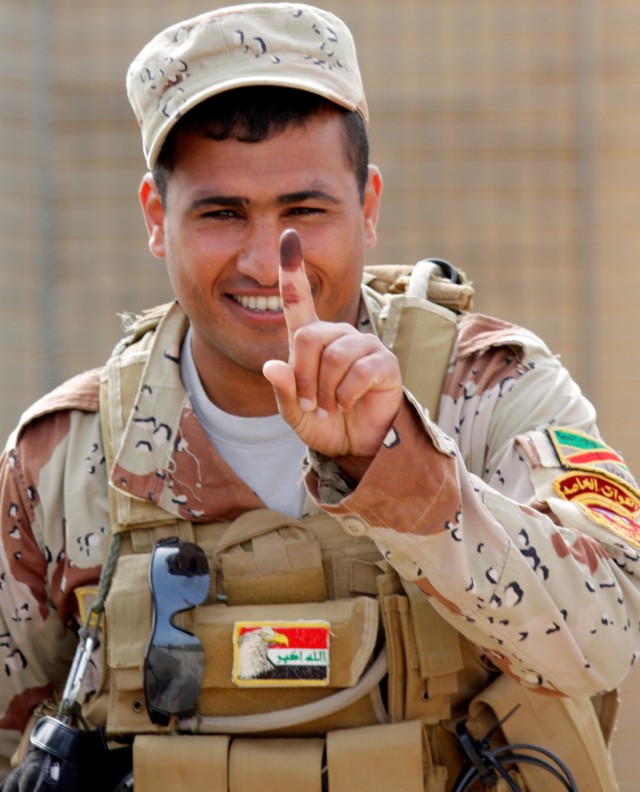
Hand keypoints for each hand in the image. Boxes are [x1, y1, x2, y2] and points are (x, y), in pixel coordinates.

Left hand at [263, 229, 402, 470]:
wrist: (358, 446)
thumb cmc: (326, 424)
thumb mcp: (294, 412)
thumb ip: (283, 390)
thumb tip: (272, 366)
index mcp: (312, 340)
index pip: (298, 300)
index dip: (292, 270)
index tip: (288, 235)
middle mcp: (337, 336)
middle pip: (309, 336)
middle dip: (303, 376)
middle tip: (309, 403)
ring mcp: (364, 346)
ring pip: (333, 356)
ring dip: (325, 390)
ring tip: (330, 406)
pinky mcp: (385, 362)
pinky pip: (358, 371)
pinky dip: (346, 394)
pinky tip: (348, 403)